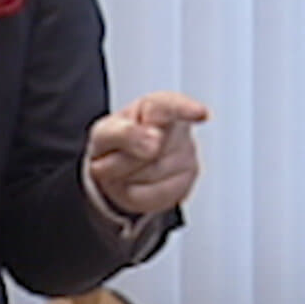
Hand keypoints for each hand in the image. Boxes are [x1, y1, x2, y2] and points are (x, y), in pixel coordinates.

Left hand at [86, 91, 207, 217]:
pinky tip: (135, 182)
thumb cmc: (116, 142)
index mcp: (156, 107)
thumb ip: (123, 133)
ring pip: (150, 176)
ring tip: (125, 167)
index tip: (199, 113)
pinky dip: (133, 194)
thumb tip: (155, 141)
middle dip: (121, 160)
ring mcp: (187, 158)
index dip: (186, 109)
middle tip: (115, 154)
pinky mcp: (185, 185)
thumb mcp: (105, 133)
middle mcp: (178, 129)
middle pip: (149, 152)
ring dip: (125, 177)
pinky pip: (151, 197)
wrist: (116, 168)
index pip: (172, 106)